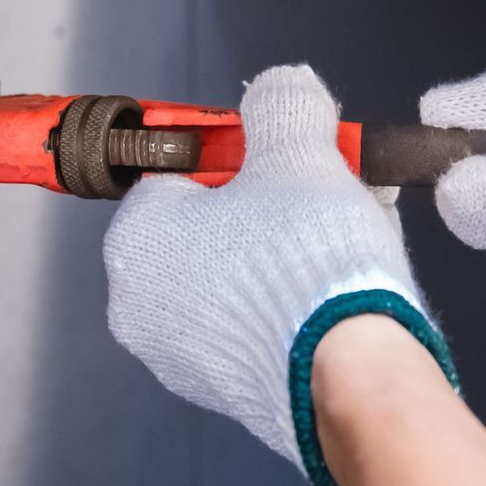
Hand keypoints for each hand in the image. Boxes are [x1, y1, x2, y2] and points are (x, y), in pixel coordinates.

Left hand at [105, 65, 454, 485]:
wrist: (350, 379)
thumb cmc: (308, 261)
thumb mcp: (298, 152)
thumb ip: (282, 106)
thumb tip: (281, 89)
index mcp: (135, 241)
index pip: (175, 172)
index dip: (237, 157)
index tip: (283, 157)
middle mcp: (141, 307)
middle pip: (210, 229)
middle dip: (269, 207)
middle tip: (325, 194)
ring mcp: (183, 360)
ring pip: (240, 280)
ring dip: (289, 254)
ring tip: (349, 239)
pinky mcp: (232, 397)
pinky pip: (260, 329)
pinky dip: (295, 306)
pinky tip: (344, 292)